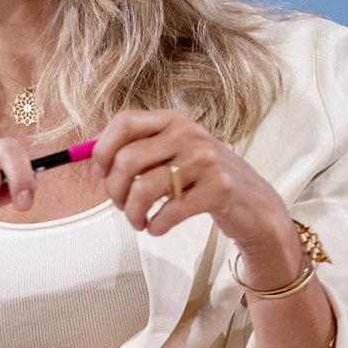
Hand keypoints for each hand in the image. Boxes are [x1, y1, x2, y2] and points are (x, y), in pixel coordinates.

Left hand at [91, 109, 290, 251]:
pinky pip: (169, 211)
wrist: (254, 204)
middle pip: (128, 160)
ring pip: (144, 189)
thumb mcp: (176, 153)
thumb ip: (140, 151)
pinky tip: (157, 228)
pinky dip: (156, 225)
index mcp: (174, 120)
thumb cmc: (204, 179)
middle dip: (114, 191)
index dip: (102, 149)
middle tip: (120, 206)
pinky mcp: (219, 189)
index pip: (124, 123)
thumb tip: (93, 161)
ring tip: (138, 221)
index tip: (98, 173)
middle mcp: (188, 134)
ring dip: (133, 213)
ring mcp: (206, 160)